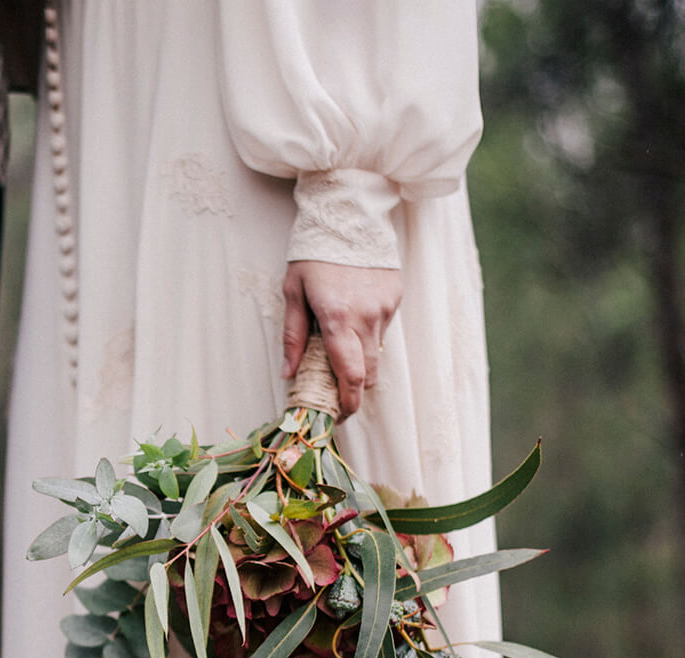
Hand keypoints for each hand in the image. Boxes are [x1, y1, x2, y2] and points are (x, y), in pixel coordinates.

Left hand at [281, 260, 403, 420]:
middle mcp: (367, 317)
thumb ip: (292, 336)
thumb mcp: (292, 291)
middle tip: (336, 392)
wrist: (348, 214)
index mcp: (337, 319)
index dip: (347, 403)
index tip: (339, 416)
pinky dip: (369, 331)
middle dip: (354, 390)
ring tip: (340, 346)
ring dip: (360, 359)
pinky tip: (354, 313)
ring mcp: (385, 307)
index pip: (348, 375)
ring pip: (376, 352)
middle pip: (367, 374)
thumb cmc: (313, 252)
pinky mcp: (395, 296)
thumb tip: (289, 374)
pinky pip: (383, 327)